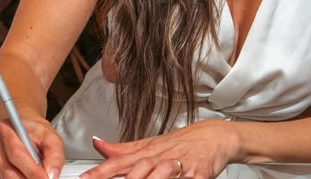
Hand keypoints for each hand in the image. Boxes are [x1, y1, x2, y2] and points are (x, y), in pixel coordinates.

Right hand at [0, 116, 64, 178]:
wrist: (25, 128)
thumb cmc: (35, 132)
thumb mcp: (51, 138)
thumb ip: (55, 155)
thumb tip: (51, 175)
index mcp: (8, 128)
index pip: (16, 153)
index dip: (31, 171)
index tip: (45, 178)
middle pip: (8, 170)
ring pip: (5, 177)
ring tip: (34, 174)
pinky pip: (1, 178)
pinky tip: (24, 172)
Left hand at [79, 120, 238, 178]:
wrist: (212, 136)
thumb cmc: (179, 143)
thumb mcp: (149, 144)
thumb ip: (123, 149)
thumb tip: (97, 143)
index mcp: (146, 152)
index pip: (119, 163)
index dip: (101, 171)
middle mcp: (160, 157)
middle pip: (138, 170)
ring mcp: (180, 165)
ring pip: (161, 175)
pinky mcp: (199, 172)